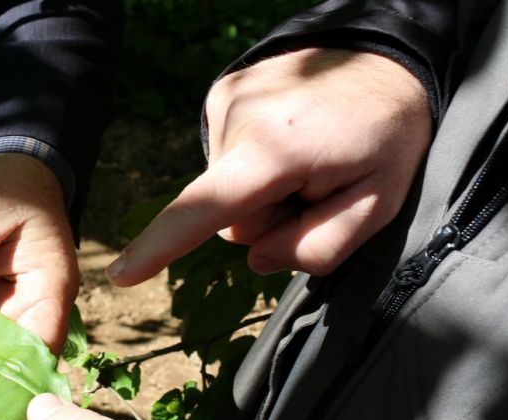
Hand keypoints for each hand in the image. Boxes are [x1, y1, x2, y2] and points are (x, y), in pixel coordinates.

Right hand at [107, 48, 430, 285]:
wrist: (384, 56)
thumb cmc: (386, 134)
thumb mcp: (379, 203)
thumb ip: (320, 246)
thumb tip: (257, 258)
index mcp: (278, 151)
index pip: (207, 208)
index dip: (160, 246)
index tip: (121, 274)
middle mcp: (240, 120)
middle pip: (229, 216)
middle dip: (267, 217)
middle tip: (316, 188)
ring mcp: (225, 101)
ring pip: (224, 188)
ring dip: (261, 189)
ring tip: (306, 159)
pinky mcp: (222, 94)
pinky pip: (225, 157)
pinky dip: (252, 161)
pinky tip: (288, 140)